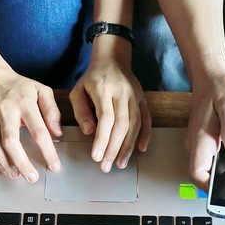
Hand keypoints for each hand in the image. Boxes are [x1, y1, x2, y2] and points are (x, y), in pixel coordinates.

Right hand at [0, 65, 62, 182]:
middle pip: (11, 141)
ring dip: (5, 163)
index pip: (38, 131)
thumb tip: (57, 133)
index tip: (53, 166)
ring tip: (16, 175)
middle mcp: (5, 111)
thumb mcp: (41, 90)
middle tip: (32, 177)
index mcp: (24, 103)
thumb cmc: (18, 86)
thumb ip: (52, 111)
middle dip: (22, 163)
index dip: (47, 151)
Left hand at [69, 57, 150, 171]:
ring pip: (135, 123)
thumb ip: (81, 111)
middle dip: (114, 148)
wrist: (112, 58)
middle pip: (121, 124)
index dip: (102, 139)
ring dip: (129, 146)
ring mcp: (134, 95)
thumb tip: (89, 131)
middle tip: (106, 166)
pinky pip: (147, 118)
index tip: (96, 156)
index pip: (105, 118)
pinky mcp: (142, 98)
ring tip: (121, 163)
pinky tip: (141, 149)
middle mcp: (121, 92)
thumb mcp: (78, 90)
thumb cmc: (91, 78)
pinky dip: (145, 134)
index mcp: (103, 89)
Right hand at [187, 70, 224, 190]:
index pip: (197, 174)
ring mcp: (202, 143)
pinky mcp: (209, 139)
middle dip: (219, 186)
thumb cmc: (219, 87)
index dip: (210, 187)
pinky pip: (214, 158)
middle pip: (202, 175)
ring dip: (223, 175)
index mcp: (200, 140)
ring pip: (209, 168)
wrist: (211, 74)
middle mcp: (198, 144)